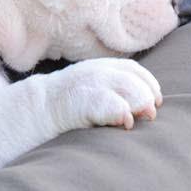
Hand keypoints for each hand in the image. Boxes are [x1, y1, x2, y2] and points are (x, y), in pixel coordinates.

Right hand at [47, 56, 161, 129]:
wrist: (34, 110)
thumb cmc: (65, 107)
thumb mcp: (90, 93)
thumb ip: (112, 95)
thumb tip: (141, 111)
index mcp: (99, 68)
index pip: (132, 69)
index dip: (149, 84)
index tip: (156, 101)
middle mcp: (96, 71)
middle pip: (132, 76)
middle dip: (147, 94)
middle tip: (150, 114)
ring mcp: (88, 83)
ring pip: (126, 85)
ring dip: (140, 101)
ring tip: (142, 118)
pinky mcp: (80, 99)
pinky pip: (107, 102)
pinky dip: (121, 111)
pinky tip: (125, 123)